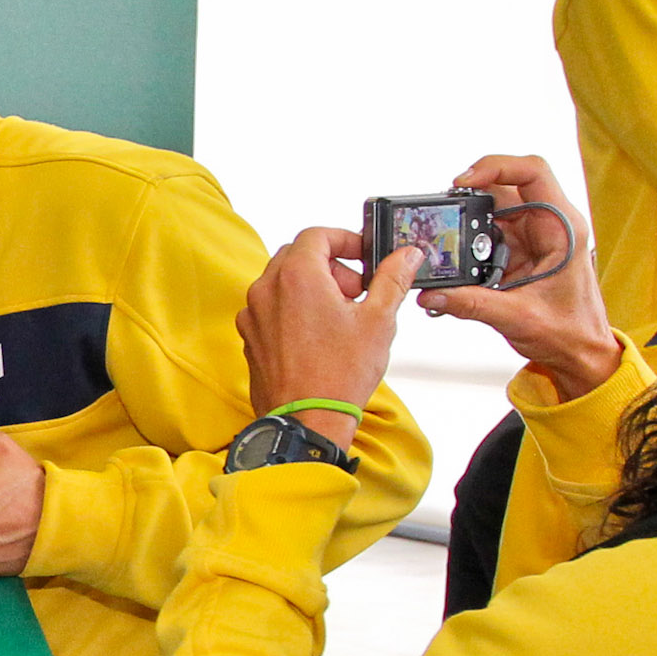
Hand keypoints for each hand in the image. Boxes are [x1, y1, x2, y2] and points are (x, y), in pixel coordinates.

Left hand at [240, 229, 416, 452]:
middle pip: (298, 256)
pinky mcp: (250, 336)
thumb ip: (392, 279)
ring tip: (341, 316)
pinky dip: (295, 309)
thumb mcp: (379, 320)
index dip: (345, 239)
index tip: (364, 256)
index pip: (317, 234)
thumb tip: (406, 256)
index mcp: (296, 277)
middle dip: (332, 265)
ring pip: (283, 282)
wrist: (306, 421)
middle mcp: (266, 290)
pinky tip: (320, 335)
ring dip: (313, 287)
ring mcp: (253, 314)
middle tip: (357, 291)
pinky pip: (272, 308)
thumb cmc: (338, 375)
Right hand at [412, 155, 619, 398]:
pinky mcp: (517, 252)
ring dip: (466, 228)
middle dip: (469, 200)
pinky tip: (457, 267)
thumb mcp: (519, 318)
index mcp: (562, 228)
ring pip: (489, 213)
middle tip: (443, 216)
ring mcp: (531, 237)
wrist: (580, 354)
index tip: (464, 181)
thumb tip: (433, 294)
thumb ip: (471, 304)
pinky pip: (485, 237)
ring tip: (448, 247)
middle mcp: (548, 226)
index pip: (532, 172)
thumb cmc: (572, 332)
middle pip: (502, 189)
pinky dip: (466, 249)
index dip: (496, 166)